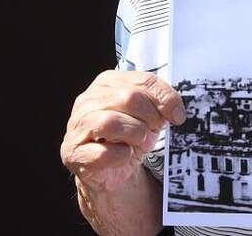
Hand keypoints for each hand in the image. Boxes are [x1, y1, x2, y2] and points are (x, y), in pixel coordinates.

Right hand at [60, 70, 186, 191]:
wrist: (111, 170)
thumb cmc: (130, 136)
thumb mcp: (149, 115)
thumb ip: (160, 104)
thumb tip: (174, 110)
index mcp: (108, 82)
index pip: (143, 80)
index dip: (166, 98)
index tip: (178, 115)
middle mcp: (88, 100)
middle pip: (129, 98)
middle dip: (150, 118)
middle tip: (152, 131)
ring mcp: (77, 125)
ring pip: (112, 122)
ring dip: (136, 135)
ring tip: (140, 143)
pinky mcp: (74, 152)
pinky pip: (102, 153)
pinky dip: (121, 156)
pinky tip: (125, 155)